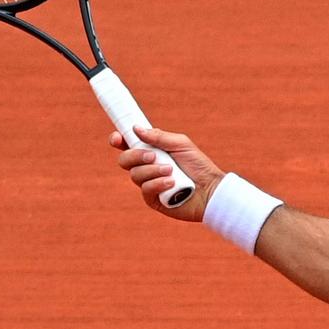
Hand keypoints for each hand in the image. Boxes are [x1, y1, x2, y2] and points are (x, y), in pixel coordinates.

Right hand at [110, 126, 224, 222]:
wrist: (211, 190)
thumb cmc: (199, 166)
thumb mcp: (181, 144)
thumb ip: (159, 136)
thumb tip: (135, 128)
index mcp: (152, 151)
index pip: (127, 145)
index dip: (118, 140)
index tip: (117, 138)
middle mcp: (147, 167)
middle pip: (125, 160)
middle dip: (136, 156)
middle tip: (153, 156)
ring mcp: (148, 184)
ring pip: (135, 175)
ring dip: (152, 171)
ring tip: (171, 171)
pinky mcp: (153, 199)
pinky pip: (145, 189)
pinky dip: (157, 184)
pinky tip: (171, 183)